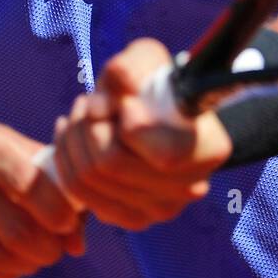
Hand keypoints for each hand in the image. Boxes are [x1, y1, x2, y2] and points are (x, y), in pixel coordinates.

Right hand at [0, 119, 85, 277]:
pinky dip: (1, 274)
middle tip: (55, 250)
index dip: (59, 214)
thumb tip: (79, 244)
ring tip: (35, 259)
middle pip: (17, 232)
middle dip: (47, 249)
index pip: (32, 187)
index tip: (68, 224)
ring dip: (26, 265)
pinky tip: (10, 266)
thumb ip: (55, 188)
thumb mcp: (17, 152)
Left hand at [52, 39, 231, 229]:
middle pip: (112, 164)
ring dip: (74, 137)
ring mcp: (160, 209)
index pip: (163, 154)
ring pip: (89, 177)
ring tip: (82, 111)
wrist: (153, 111)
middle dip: (89, 124)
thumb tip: (108, 102)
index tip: (125, 102)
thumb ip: (129, 69)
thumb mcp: (146, 59)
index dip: (130, 124)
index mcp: (210, 149)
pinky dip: (67, 157)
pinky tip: (72, 133)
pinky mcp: (128, 218)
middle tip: (91, 101)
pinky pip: (78, 192)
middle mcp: (191, 188)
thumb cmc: (153, 82)